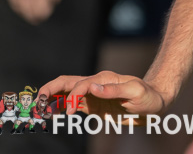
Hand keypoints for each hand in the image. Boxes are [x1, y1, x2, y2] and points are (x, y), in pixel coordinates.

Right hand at [40, 72, 166, 119]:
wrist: (154, 105)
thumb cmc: (148, 96)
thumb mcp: (135, 92)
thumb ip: (114, 90)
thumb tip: (93, 87)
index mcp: (103, 79)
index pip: (81, 85)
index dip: (72, 97)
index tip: (68, 112)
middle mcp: (95, 85)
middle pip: (66, 83)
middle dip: (50, 90)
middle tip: (37, 102)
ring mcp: (91, 95)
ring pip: (65, 93)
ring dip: (51, 99)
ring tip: (38, 110)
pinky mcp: (92, 105)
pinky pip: (71, 105)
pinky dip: (59, 108)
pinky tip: (50, 114)